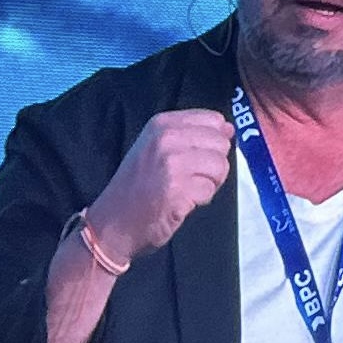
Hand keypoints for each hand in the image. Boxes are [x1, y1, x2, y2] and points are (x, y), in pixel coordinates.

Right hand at [84, 109, 233, 263]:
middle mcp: (166, 138)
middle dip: (213, 165)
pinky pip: (210, 190)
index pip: (214, 120)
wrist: (113, 222)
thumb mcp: (157, 148)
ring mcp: (171, 163)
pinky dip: (200, 200)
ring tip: (184, 189)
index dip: (213, 142)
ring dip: (208, 183)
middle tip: (188, 178)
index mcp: (162, 123)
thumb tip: (230, 128)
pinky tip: (180, 202)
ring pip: (220, 166)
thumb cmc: (138, 186)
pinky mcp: (178, 188)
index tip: (193, 156)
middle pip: (221, 144)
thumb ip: (193, 135)